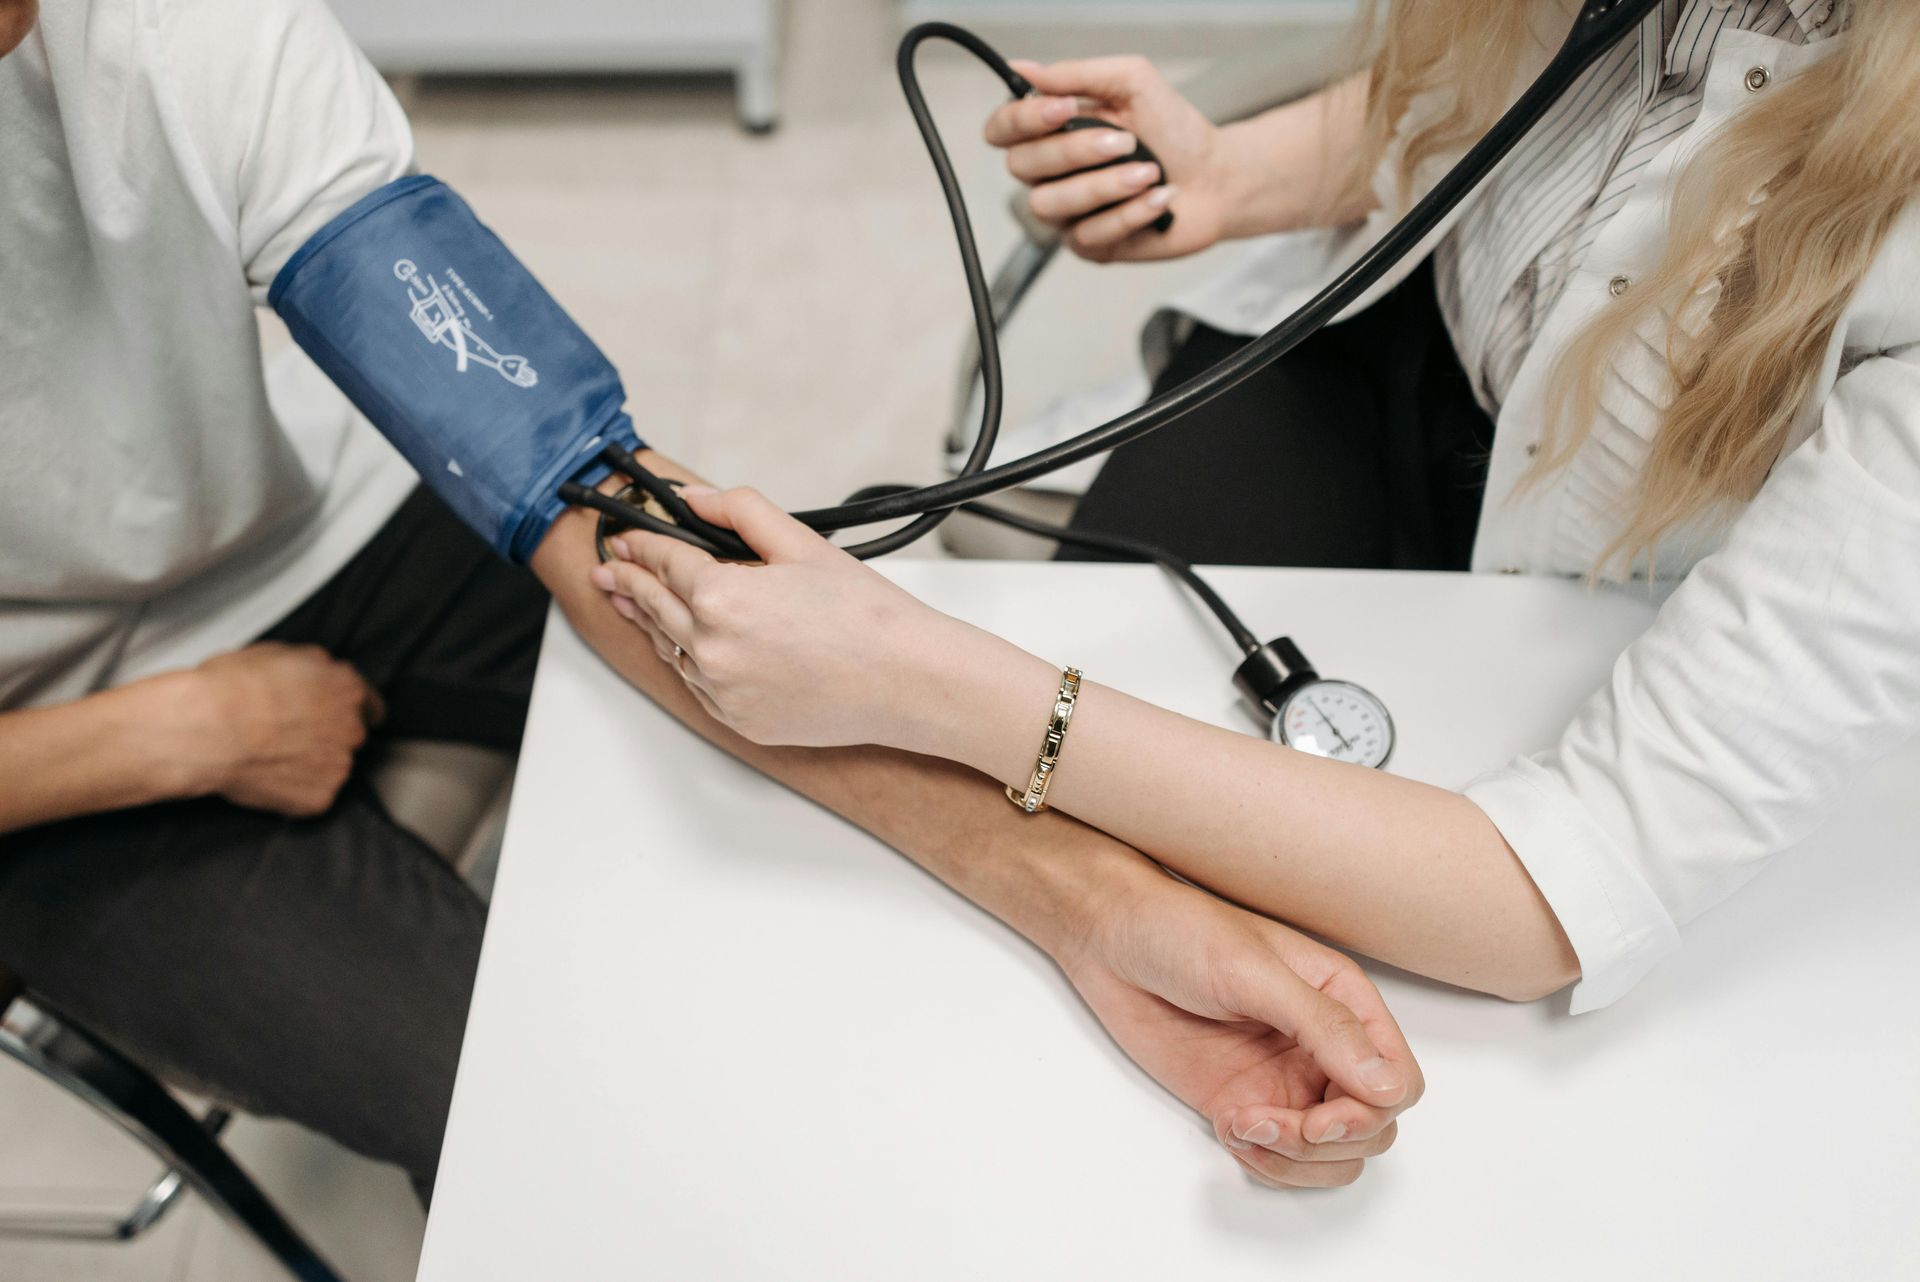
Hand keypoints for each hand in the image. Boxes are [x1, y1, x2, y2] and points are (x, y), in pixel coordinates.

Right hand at [172, 643, 381, 816]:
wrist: (205, 728)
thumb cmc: (229, 689)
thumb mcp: (278, 654)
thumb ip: (313, 668)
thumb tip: (317, 672)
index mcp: (347, 689)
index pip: (371, 706)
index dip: (351, 712)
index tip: (338, 719)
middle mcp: (352, 728)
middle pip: (351, 737)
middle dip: (326, 738)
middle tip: (287, 737)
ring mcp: (339, 766)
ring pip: (332, 768)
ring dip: (310, 766)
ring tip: (269, 757)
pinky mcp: (321, 798)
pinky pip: (312, 797)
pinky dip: (294, 793)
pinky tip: (266, 777)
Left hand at [588, 487, 968, 748]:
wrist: (907, 682)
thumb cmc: (867, 618)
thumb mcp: (801, 544)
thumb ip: (740, 511)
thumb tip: (695, 498)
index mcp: (721, 598)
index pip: (664, 562)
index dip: (642, 545)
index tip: (628, 538)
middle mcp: (712, 649)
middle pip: (655, 608)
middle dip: (628, 583)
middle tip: (609, 571)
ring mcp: (722, 691)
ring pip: (671, 650)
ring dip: (652, 624)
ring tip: (634, 605)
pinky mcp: (739, 720)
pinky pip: (698, 685)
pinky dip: (688, 661)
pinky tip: (686, 646)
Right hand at [984, 57, 1232, 262]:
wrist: (1217, 177)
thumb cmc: (1175, 131)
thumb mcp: (1132, 83)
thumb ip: (1078, 75)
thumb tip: (1023, 68)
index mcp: (1051, 131)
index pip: (1001, 130)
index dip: (1021, 121)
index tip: (1062, 110)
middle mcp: (1050, 174)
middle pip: (1021, 167)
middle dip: (1075, 151)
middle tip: (1126, 141)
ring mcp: (1067, 214)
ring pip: (1050, 205)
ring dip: (1105, 185)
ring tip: (1149, 172)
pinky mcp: (1090, 246)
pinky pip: (1089, 234)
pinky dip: (1131, 212)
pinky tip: (1159, 198)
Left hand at [1067, 868, 1422, 1188]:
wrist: (1111, 941)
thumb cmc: (1181, 932)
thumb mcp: (1254, 970)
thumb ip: (1323, 1027)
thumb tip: (1387, 1085)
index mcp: (1343, 1002)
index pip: (1398, 1081)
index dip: (1368, 1113)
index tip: (1318, 1118)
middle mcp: (1323, 1046)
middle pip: (1372, 1128)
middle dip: (1327, 1142)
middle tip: (1268, 1123)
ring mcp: (1284, 1079)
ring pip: (1332, 1156)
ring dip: (1295, 1160)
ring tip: (1242, 1125)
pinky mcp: (1244, 1104)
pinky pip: (1282, 1159)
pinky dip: (1264, 1162)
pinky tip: (1228, 1126)